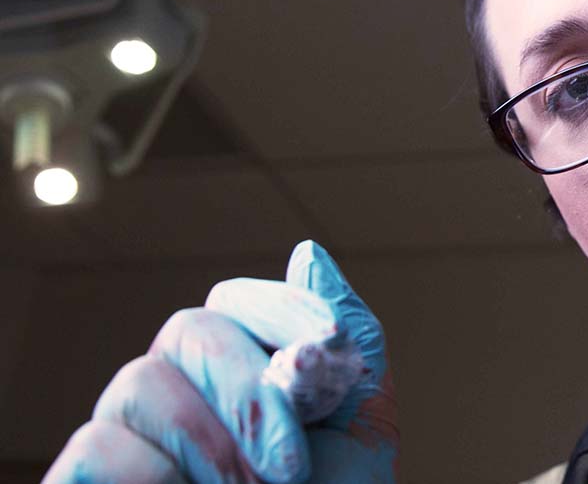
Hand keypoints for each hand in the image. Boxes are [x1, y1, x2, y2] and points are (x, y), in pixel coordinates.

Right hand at [43, 240, 399, 482]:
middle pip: (188, 328)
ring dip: (213, 442)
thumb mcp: (361, 419)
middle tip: (292, 464)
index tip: (327, 358)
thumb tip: (309, 253)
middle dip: (251, 390)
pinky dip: (157, 476)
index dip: (282, 315)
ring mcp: (132, 439)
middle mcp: (181, 392)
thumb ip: (343, 337)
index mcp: (244, 368)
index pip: (236, 301)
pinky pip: (98, 445)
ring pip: (138, 382)